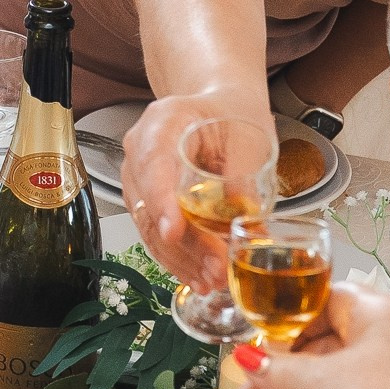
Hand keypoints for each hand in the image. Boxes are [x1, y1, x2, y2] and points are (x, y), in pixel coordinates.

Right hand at [119, 91, 275, 279]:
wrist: (222, 109)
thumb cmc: (232, 114)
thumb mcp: (249, 133)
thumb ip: (245, 173)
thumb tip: (245, 216)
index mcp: (163, 121)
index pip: (152, 162)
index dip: (161, 200)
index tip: (174, 230)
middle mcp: (141, 150)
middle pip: (150, 204)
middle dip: (183, 244)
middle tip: (215, 266)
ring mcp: (140, 179)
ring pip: (150, 227)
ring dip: (181, 259)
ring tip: (212, 279)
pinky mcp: (148, 203)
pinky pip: (157, 235)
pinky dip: (179, 258)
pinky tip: (199, 276)